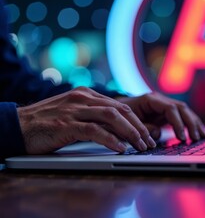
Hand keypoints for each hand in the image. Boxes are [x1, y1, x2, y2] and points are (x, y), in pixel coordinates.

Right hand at [17, 87, 156, 153]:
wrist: (17, 125)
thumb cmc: (47, 122)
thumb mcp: (73, 113)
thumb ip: (93, 115)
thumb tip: (116, 129)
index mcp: (87, 94)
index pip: (119, 106)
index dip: (136, 120)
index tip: (146, 133)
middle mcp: (83, 98)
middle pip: (120, 109)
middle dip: (138, 126)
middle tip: (148, 141)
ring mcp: (74, 109)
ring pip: (111, 117)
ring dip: (129, 132)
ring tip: (140, 145)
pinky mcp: (65, 123)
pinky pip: (93, 130)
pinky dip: (110, 139)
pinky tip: (120, 148)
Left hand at [116, 92, 204, 141]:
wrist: (114, 111)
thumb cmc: (119, 117)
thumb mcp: (127, 123)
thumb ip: (143, 128)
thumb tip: (158, 134)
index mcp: (150, 100)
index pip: (170, 109)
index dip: (178, 123)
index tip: (181, 137)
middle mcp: (160, 101)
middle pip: (181, 108)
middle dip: (190, 123)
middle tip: (195, 138)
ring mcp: (164, 106)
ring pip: (185, 112)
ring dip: (194, 124)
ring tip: (202, 137)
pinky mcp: (166, 114)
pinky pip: (182, 117)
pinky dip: (191, 125)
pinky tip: (200, 133)